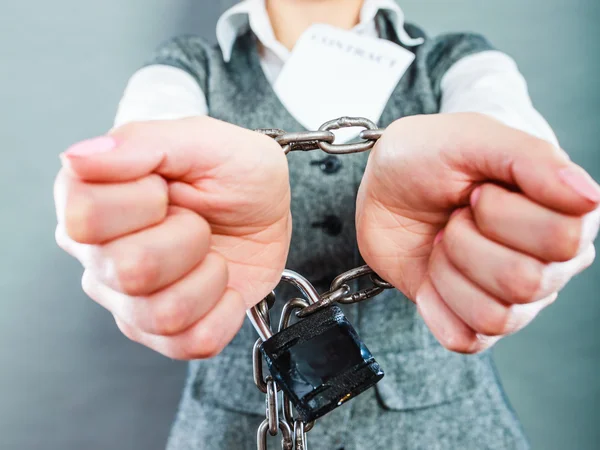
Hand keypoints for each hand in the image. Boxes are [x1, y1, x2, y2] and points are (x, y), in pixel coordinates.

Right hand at [55, 117, 290, 358]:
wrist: (264, 213)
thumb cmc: (234, 173)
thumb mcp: (206, 141)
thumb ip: (145, 142)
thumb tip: (79, 157)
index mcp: (91, 197)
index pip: (86, 217)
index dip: (145, 203)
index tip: (168, 188)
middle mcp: (97, 252)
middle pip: (129, 270)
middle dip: (188, 240)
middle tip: (199, 222)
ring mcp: (125, 298)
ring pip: (162, 314)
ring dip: (209, 278)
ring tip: (211, 252)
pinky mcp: (158, 332)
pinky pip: (190, 343)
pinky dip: (224, 313)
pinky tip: (222, 287)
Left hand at [357, 113, 598, 352]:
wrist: (385, 186)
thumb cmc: (431, 157)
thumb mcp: (472, 138)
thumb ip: (531, 159)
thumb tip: (590, 199)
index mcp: (567, 213)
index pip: (561, 239)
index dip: (502, 213)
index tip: (478, 190)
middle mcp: (552, 262)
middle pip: (525, 282)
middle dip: (468, 240)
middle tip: (456, 215)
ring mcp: (516, 299)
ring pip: (496, 316)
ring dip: (450, 271)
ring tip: (442, 241)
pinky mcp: (477, 324)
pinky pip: (465, 339)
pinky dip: (436, 304)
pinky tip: (431, 273)